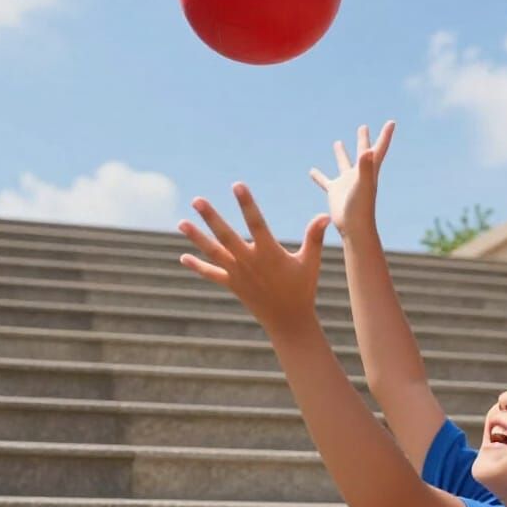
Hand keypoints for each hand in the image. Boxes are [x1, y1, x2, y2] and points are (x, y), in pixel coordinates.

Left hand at [178, 182, 330, 335]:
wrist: (288, 321)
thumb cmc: (302, 288)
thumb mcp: (310, 261)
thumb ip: (314, 237)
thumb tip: (325, 215)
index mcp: (269, 253)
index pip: (256, 223)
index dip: (247, 203)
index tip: (237, 185)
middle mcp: (249, 262)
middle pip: (226, 236)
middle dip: (211, 218)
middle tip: (196, 200)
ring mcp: (238, 274)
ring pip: (213, 252)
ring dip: (196, 238)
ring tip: (181, 223)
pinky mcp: (232, 285)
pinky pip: (211, 274)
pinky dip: (197, 266)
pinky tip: (183, 257)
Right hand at [310, 120, 394, 238]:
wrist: (353, 228)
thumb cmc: (361, 207)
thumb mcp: (363, 184)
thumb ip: (366, 167)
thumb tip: (366, 151)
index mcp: (369, 170)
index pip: (378, 149)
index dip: (385, 136)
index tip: (391, 123)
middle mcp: (359, 174)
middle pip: (362, 152)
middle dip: (363, 139)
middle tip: (363, 127)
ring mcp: (346, 183)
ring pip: (343, 164)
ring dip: (341, 154)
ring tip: (338, 142)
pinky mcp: (335, 192)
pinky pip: (325, 181)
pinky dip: (319, 176)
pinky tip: (311, 171)